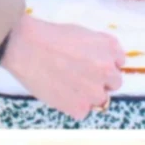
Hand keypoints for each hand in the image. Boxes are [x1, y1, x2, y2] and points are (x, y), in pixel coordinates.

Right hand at [1, 12, 125, 121]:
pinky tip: (58, 93)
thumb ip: (98, 48)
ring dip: (87, 96)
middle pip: (114, 83)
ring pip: (100, 100)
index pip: (119, 63)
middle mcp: (107, 69)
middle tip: (78, 77)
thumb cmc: (48, 37)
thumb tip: (101, 61)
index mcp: (110, 48)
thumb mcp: (82, 33)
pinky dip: (71, 106)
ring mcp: (95, 90)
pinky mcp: (80, 107)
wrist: (26, 47)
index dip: (104, 65)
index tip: (90, 66)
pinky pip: (82, 112)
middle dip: (99, 81)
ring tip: (65, 86)